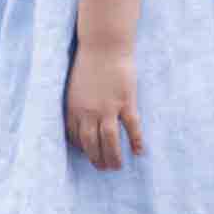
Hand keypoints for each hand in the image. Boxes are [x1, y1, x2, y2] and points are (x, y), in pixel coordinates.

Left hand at [65, 46, 143, 170]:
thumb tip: (81, 119)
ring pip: (110, 141)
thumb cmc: (89, 62)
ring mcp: (108, 108)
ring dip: (113, 157)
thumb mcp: (75, 86)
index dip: (82, 149)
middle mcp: (89, 111)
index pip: (76, 137)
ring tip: (117, 166)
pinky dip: (136, 142)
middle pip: (92, 144)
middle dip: (97, 159)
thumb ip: (77, 104)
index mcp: (74, 107)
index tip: (88, 154)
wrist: (104, 44)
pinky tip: (139, 151)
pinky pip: (131, 128)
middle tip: (104, 168)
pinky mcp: (125, 102)